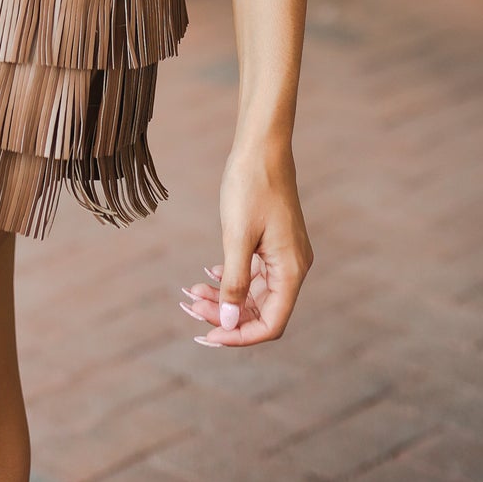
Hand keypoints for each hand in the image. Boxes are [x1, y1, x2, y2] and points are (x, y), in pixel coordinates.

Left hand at [178, 136, 312, 346]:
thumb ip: (234, 283)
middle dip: (225, 316)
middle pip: (259, 310)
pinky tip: (208, 275)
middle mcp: (292, 267)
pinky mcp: (273, 243)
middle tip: (190, 308)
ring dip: (223, 297)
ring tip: (191, 293)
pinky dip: (230, 278)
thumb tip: (229, 324)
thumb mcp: (237, 236)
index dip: (239, 336)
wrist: (260, 145)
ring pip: (253, 292)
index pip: (270, 324)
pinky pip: (253, 273)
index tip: (208, 335)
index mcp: (291, 270)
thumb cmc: (250, 186)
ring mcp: (283, 255)